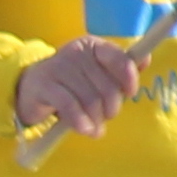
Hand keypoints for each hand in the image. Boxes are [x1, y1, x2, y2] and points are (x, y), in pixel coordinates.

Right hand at [14, 35, 147, 138]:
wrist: (32, 87)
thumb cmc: (74, 83)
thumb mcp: (98, 73)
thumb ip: (121, 68)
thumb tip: (144, 60)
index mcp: (93, 46)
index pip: (119, 59)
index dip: (129, 78)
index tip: (129, 93)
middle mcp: (75, 52)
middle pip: (107, 87)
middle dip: (111, 108)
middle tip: (107, 116)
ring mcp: (57, 67)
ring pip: (90, 100)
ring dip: (97, 119)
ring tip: (95, 126)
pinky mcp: (43, 85)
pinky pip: (70, 107)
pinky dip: (81, 122)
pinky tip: (85, 130)